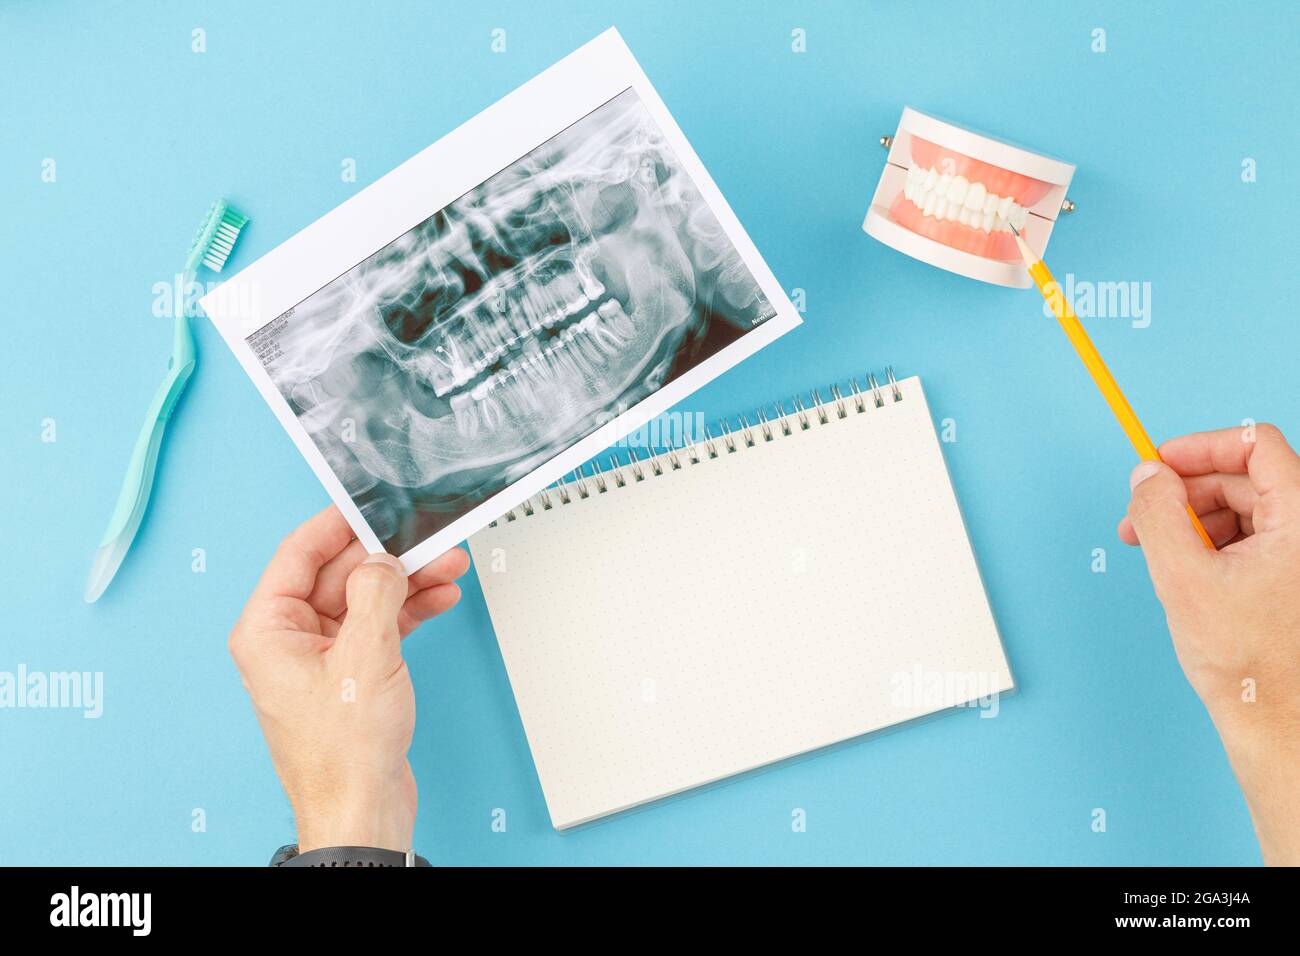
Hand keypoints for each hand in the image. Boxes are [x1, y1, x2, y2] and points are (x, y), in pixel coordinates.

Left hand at [228, 506, 469, 852]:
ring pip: (364, 600)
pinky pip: (376, 627)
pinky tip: (438, 599)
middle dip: (387, 558)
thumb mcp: (365, 656)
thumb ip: (375, 594)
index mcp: (268, 630)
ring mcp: (320, 658)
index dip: (338, 524)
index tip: (370, 505)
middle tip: (427, 540)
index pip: (299, 554)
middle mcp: (288, 641)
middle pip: (339, 575)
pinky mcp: (348, 676)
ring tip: (446, 568)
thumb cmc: (343, 753)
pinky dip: (407, 612)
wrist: (363, 808)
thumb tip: (382, 561)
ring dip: (406, 583)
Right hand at [1119, 424, 1299, 863]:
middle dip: (1184, 493)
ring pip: (1244, 511)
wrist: (1280, 726)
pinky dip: (1210, 546)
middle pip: (1243, 479)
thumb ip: (1158, 515)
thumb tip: (1145, 475)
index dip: (1200, 447)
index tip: (1156, 464)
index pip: (1255, 446)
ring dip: (1192, 521)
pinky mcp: (1292, 582)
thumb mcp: (1182, 578)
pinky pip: (1249, 541)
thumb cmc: (1248, 664)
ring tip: (1156, 553)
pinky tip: (1184, 575)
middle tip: (1138, 520)